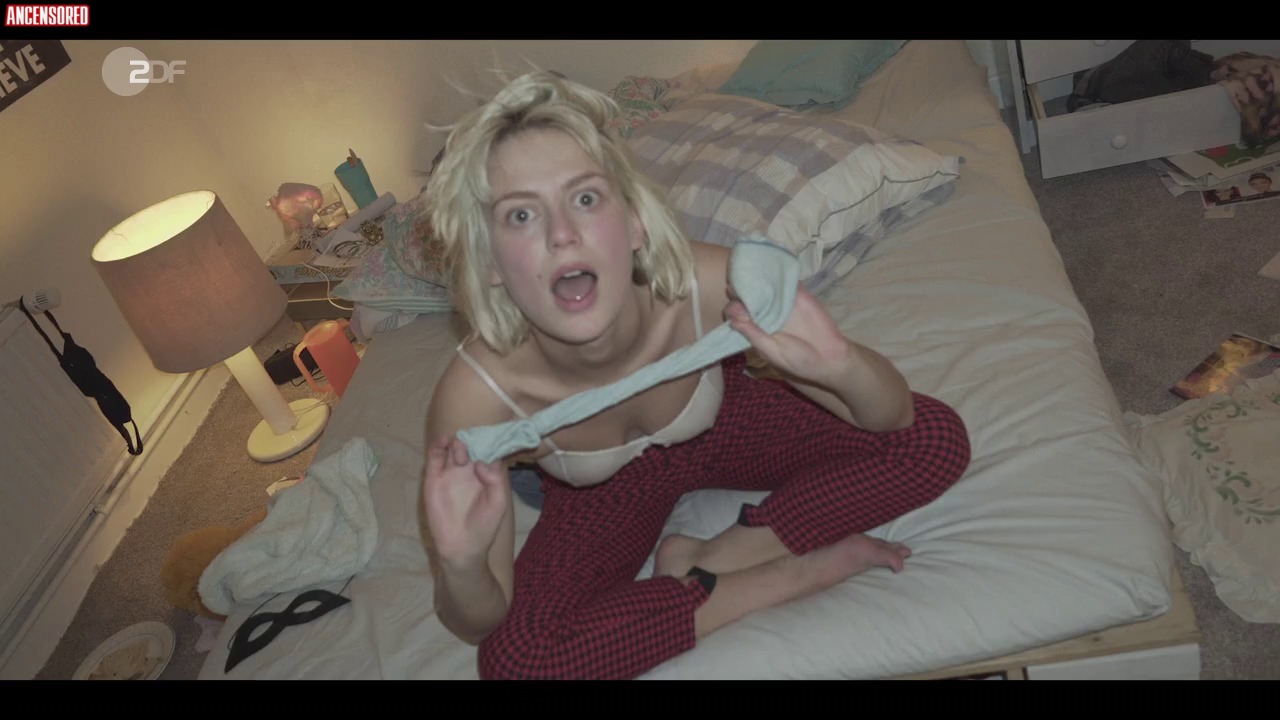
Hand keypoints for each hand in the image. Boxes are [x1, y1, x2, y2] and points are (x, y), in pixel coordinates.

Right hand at [423, 433, 508, 569]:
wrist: (461, 546)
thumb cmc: (484, 526)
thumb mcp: (498, 503)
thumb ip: (496, 480)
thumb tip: (481, 461)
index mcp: (486, 474)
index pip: (488, 449)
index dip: (490, 440)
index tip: (492, 434)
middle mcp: (468, 470)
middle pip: (470, 444)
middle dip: (472, 439)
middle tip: (474, 446)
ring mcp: (450, 473)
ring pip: (452, 447)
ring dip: (456, 440)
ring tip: (460, 447)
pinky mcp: (434, 478)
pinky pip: (435, 457)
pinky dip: (438, 444)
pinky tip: (444, 440)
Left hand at [725, 282, 852, 386]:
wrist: (830, 357)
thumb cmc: (798, 360)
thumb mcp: (771, 351)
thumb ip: (753, 334)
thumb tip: (732, 319)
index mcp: (756, 328)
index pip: (738, 314)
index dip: (733, 308)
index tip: (732, 305)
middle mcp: (766, 313)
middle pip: (748, 296)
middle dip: (740, 289)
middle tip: (735, 284)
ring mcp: (781, 302)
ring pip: (764, 286)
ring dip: (756, 279)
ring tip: (749, 272)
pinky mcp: (798, 295)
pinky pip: (786, 282)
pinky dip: (778, 274)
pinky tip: (769, 270)